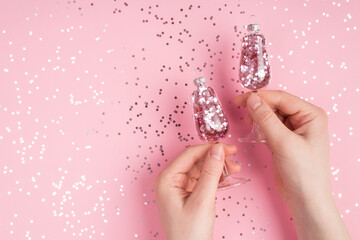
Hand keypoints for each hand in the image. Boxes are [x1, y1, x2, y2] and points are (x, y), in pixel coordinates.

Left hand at [154, 143, 240, 239]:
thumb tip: (217, 150)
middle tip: (234, 160)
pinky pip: (202, 179)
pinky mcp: (187, 195)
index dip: (210, 148)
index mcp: (167, 179)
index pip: (190, 154)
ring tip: (235, 170)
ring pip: (200, 169)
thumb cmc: (189, 234)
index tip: (228, 148)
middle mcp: (170, 181)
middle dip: (216, 159)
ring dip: (218, 168)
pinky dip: (215, 178)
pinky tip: (227, 178)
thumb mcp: (202, 200)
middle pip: (196, 160)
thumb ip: (210, 172)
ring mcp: (178, 188)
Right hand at [234, 90, 349, 239]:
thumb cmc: (303, 172)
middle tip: (241, 109)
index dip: (260, 97)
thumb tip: (251, 99)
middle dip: (259, 107)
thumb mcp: (283, 142)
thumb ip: (266, 119)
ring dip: (258, 117)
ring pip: (271, 115)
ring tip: (248, 123)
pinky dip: (260, 127)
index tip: (240, 99)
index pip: (282, 98)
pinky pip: (270, 127)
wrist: (305, 199)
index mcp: (311, 115)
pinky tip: (254, 131)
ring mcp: (295, 130)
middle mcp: (304, 120)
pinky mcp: (285, 141)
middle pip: (276, 105)